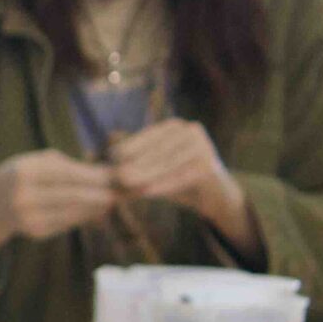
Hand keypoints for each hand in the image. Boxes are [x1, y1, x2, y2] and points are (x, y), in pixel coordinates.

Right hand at [0, 150, 121, 240]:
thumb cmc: (21, 176)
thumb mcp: (35, 161)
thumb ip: (68, 166)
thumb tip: (109, 174)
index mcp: (25, 172)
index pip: (69, 174)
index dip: (97, 175)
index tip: (120, 174)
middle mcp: (25, 197)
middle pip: (74, 196)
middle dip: (103, 193)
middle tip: (125, 190)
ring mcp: (29, 218)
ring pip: (75, 212)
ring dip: (98, 206)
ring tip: (114, 198)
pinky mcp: (36, 233)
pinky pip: (68, 223)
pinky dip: (85, 215)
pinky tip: (96, 209)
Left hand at [109, 119, 242, 219]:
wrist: (212, 195)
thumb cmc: (176, 178)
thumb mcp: (155, 164)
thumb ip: (138, 157)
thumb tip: (110, 149)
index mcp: (175, 127)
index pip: (149, 136)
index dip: (130, 147)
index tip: (111, 158)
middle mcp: (191, 131)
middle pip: (158, 151)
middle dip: (137, 164)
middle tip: (117, 176)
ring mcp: (203, 147)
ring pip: (168, 164)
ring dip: (146, 175)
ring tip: (128, 184)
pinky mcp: (210, 166)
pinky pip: (181, 178)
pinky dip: (162, 186)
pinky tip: (146, 193)